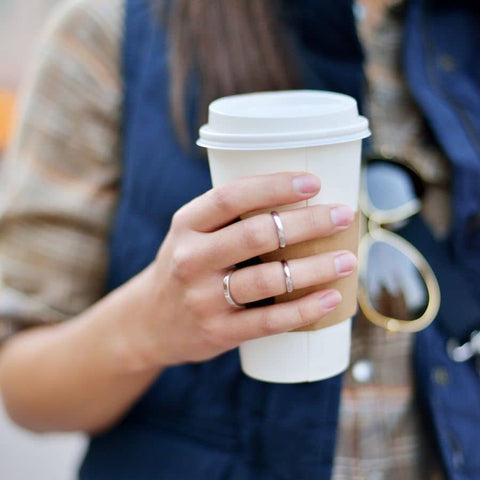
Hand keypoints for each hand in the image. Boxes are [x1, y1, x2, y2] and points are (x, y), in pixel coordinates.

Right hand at [126, 172, 355, 368]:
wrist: (149, 322)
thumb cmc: (186, 268)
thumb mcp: (192, 235)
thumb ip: (229, 219)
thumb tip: (299, 202)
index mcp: (187, 225)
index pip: (231, 196)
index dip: (274, 186)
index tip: (312, 183)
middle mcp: (191, 259)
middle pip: (257, 235)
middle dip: (308, 223)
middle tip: (343, 217)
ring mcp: (204, 298)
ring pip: (269, 279)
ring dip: (316, 266)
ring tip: (347, 259)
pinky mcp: (219, 331)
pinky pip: (269, 320)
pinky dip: (305, 309)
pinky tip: (332, 298)